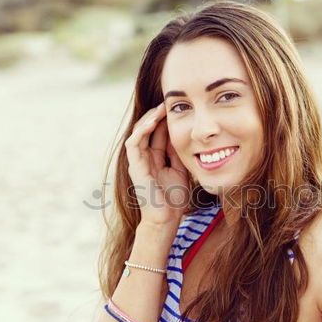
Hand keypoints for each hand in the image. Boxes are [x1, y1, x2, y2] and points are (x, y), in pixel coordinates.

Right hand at [124, 103, 189, 226]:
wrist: (166, 219)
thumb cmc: (175, 199)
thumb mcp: (181, 170)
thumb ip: (179, 154)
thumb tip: (187, 135)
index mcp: (156, 157)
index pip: (158, 131)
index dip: (167, 119)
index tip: (180, 107)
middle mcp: (145, 157)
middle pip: (148, 128)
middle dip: (158, 114)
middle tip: (171, 102)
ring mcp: (138, 161)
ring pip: (139, 132)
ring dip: (149, 118)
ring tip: (162, 108)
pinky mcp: (134, 167)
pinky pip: (134, 144)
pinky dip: (141, 131)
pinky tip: (152, 122)